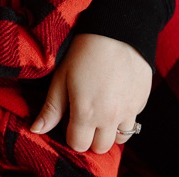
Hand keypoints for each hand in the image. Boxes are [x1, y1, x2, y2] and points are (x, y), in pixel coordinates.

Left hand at [30, 34, 151, 152]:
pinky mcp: (142, 100)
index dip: (71, 135)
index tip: (69, 120)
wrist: (117, 31)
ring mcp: (129, 110)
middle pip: (100, 147)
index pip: (78, 144)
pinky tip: (115, 96)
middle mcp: (110, 117)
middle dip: (91, 137)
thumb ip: (51, 108)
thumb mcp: (62, 78)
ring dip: (109, 130)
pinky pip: (133, 119)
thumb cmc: (84, 52)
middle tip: (85, 117)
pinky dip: (124, 115)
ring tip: (102, 110)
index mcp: (86, 113)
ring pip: (120, 138)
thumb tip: (36, 130)